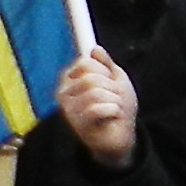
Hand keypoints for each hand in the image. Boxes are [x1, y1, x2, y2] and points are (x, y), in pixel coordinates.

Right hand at [58, 48, 136, 162]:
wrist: (121, 137)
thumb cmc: (117, 107)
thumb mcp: (116, 80)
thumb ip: (106, 64)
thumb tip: (95, 49)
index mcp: (70, 80)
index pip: (85, 63)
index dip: (104, 70)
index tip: (110, 81)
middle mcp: (64, 93)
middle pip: (90, 77)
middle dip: (111, 87)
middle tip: (114, 98)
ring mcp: (69, 110)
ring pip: (96, 93)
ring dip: (114, 100)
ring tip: (114, 109)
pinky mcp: (77, 124)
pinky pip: (98, 108)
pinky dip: (113, 111)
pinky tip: (111, 117)